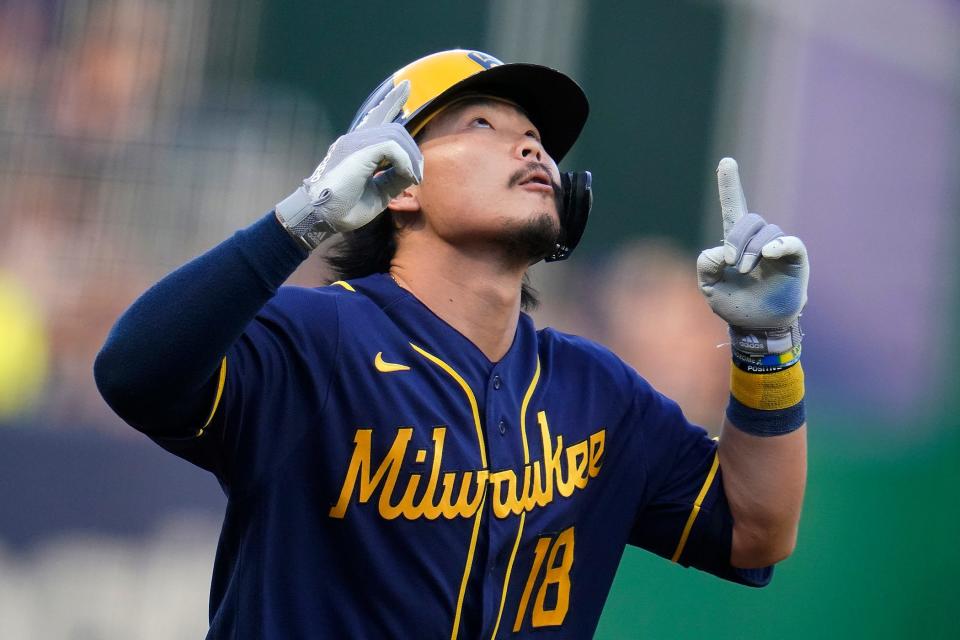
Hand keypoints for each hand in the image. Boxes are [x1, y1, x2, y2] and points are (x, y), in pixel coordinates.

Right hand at [275, 80, 423, 249]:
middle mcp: (355, 139)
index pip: (376, 117)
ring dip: (411, 158)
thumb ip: (395, 178)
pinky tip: (408, 176)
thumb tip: (414, 170)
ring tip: (413, 178)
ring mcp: (355, 142)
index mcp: (357, 146)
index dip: (391, 101)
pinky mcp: (358, 150)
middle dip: (412, 150)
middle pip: (394, 128)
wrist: (321, 217)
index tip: (405, 86)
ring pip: (396, 134)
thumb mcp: (379, 193)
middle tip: (417, 176)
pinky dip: (405, 162)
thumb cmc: (345, 208)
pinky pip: (392, 146)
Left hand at [696, 158, 808, 354]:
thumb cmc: (734, 306)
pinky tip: (767, 254)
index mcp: (736, 243)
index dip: (730, 185)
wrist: (757, 327)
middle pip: (748, 219)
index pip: (733, 207)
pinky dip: (777, 245)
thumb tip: (720, 250)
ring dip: (751, 250)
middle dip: (736, 239)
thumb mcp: (709, 287)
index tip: (726, 161)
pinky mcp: (794, 258)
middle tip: (732, 264)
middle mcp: (758, 240)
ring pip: (765, 231)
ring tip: (746, 272)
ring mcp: (777, 248)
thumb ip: (705, 265)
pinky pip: (789, 242)